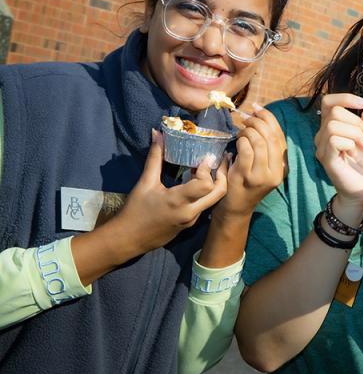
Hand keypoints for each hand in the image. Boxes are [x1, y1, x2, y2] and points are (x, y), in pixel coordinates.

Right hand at [112, 129, 227, 254]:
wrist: (129, 239)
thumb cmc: (135, 210)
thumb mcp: (145, 183)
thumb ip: (155, 158)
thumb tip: (158, 134)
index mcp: (178, 201)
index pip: (206, 185)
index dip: (207, 170)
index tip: (204, 157)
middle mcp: (190, 212)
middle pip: (219, 193)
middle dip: (222, 175)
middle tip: (221, 159)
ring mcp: (192, 219)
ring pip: (214, 200)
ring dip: (216, 183)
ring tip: (212, 167)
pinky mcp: (191, 224)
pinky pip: (205, 206)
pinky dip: (207, 192)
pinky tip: (200, 181)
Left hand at [215, 103, 286, 220]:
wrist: (236, 208)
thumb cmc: (246, 182)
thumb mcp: (261, 164)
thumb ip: (264, 146)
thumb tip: (259, 117)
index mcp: (283, 166)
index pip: (280, 137)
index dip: (269, 119)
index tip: (257, 108)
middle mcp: (277, 171)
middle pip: (271, 138)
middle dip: (258, 122)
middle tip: (246, 117)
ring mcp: (263, 175)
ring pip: (260, 143)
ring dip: (248, 131)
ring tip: (240, 130)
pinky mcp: (247, 177)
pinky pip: (247, 151)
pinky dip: (242, 141)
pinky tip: (237, 141)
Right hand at [314, 94, 362, 207]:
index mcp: (332, 125)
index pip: (328, 101)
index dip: (345, 98)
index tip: (362, 103)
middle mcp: (323, 134)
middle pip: (334, 112)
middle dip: (358, 121)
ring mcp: (322, 147)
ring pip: (333, 125)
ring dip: (355, 133)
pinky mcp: (325, 158)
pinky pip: (334, 140)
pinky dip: (349, 143)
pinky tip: (355, 152)